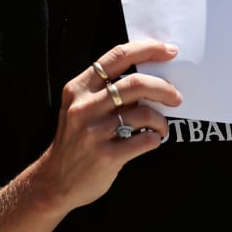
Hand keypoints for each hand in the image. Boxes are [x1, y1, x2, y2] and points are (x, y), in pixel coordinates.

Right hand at [33, 40, 182, 213]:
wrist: (54, 182)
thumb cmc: (77, 139)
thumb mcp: (81, 107)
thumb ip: (108, 89)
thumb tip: (152, 74)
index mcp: (79, 88)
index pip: (118, 56)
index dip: (148, 49)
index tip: (169, 51)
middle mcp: (84, 107)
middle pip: (136, 83)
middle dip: (164, 88)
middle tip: (176, 97)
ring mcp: (94, 132)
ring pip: (145, 113)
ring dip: (162, 120)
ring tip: (161, 127)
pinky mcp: (105, 156)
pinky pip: (145, 139)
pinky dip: (156, 138)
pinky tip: (152, 140)